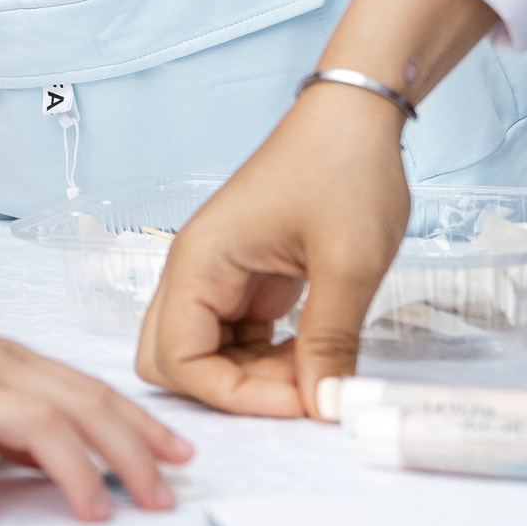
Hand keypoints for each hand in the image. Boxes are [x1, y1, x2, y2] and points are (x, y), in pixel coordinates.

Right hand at [0, 299, 193, 520]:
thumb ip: (18, 415)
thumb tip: (66, 462)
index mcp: (12, 358)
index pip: (94, 391)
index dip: (142, 425)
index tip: (181, 455)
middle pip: (83, 407)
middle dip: (132, 454)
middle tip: (160, 498)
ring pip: (39, 424)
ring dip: (78, 470)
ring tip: (96, 512)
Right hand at [137, 91, 413, 417]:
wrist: (356, 118)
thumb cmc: (343, 169)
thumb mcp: (349, 263)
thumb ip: (331, 342)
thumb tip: (325, 407)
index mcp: (198, 261)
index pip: (177, 357)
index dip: (233, 394)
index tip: (299, 403)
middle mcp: (195, 272)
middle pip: (170, 359)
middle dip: (228, 391)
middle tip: (296, 393)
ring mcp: (219, 277)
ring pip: (206, 354)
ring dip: (252, 379)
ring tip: (317, 375)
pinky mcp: (247, 281)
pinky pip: (238, 340)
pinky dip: (269, 362)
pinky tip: (314, 358)